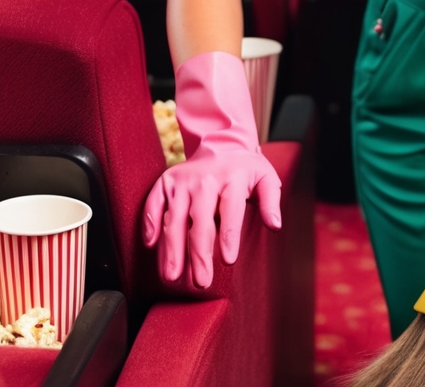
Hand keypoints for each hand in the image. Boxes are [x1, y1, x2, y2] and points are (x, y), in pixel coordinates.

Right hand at [139, 52, 282, 288]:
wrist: (221, 142)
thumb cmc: (245, 168)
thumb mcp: (266, 178)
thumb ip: (271, 201)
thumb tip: (275, 225)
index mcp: (232, 178)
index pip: (230, 212)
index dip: (228, 237)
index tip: (228, 261)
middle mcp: (204, 180)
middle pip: (200, 221)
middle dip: (198, 254)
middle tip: (199, 281)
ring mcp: (182, 181)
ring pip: (175, 218)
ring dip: (171, 249)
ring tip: (171, 276)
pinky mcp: (166, 182)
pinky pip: (154, 203)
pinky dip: (150, 222)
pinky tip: (150, 244)